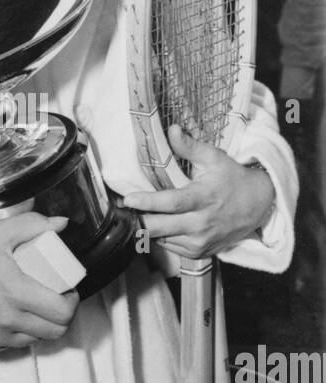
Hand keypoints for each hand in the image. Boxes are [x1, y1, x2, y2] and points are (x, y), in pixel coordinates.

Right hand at [0, 214, 79, 354]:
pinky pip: (10, 345)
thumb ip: (33, 224)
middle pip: (54, 331)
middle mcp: (5, 320)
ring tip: (36, 308)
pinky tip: (12, 316)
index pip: (62, 312)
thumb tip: (61, 224)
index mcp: (14, 292)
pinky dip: (17, 333)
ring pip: (34, 340)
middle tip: (56, 300)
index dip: (72, 303)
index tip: (68, 292)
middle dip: (62, 316)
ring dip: (41, 326)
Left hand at [122, 125, 274, 258]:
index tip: (128, 199)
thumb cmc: (232, 179)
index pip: (171, 203)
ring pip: (161, 239)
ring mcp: (201, 241)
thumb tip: (172, 129)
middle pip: (161, 227)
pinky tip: (160, 224)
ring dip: (148, 228)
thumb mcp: (214, 158)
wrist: (258, 205)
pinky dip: (160, 237)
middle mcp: (202, 224)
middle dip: (138, 220)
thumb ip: (190, 146)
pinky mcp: (199, 253)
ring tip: (139, 214)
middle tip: (123, 210)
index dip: (147, 202)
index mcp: (204, 198)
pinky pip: (170, 247)